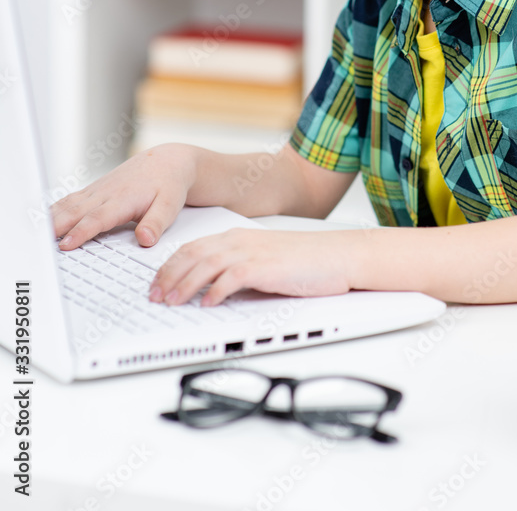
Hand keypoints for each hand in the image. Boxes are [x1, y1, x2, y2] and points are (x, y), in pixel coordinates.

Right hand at [51, 143, 197, 249]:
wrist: (168, 162)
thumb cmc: (168, 184)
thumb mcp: (170, 205)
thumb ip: (157, 223)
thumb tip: (145, 238)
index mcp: (123, 199)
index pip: (98, 218)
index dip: (81, 232)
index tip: (67, 244)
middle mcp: (106, 194)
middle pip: (76, 211)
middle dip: (56, 226)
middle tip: (40, 242)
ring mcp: (98, 191)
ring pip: (69, 204)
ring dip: (52, 218)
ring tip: (37, 233)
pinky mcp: (95, 190)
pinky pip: (71, 200)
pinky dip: (55, 209)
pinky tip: (45, 219)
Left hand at [148, 228, 357, 305]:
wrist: (338, 255)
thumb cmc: (306, 260)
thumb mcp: (264, 260)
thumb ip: (238, 269)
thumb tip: (212, 291)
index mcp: (237, 237)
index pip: (193, 247)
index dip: (169, 266)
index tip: (156, 283)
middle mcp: (240, 241)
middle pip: (192, 254)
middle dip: (167, 276)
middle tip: (153, 296)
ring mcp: (252, 252)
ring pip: (205, 265)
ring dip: (183, 285)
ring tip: (170, 301)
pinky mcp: (265, 267)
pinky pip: (231, 278)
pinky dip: (215, 291)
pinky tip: (206, 304)